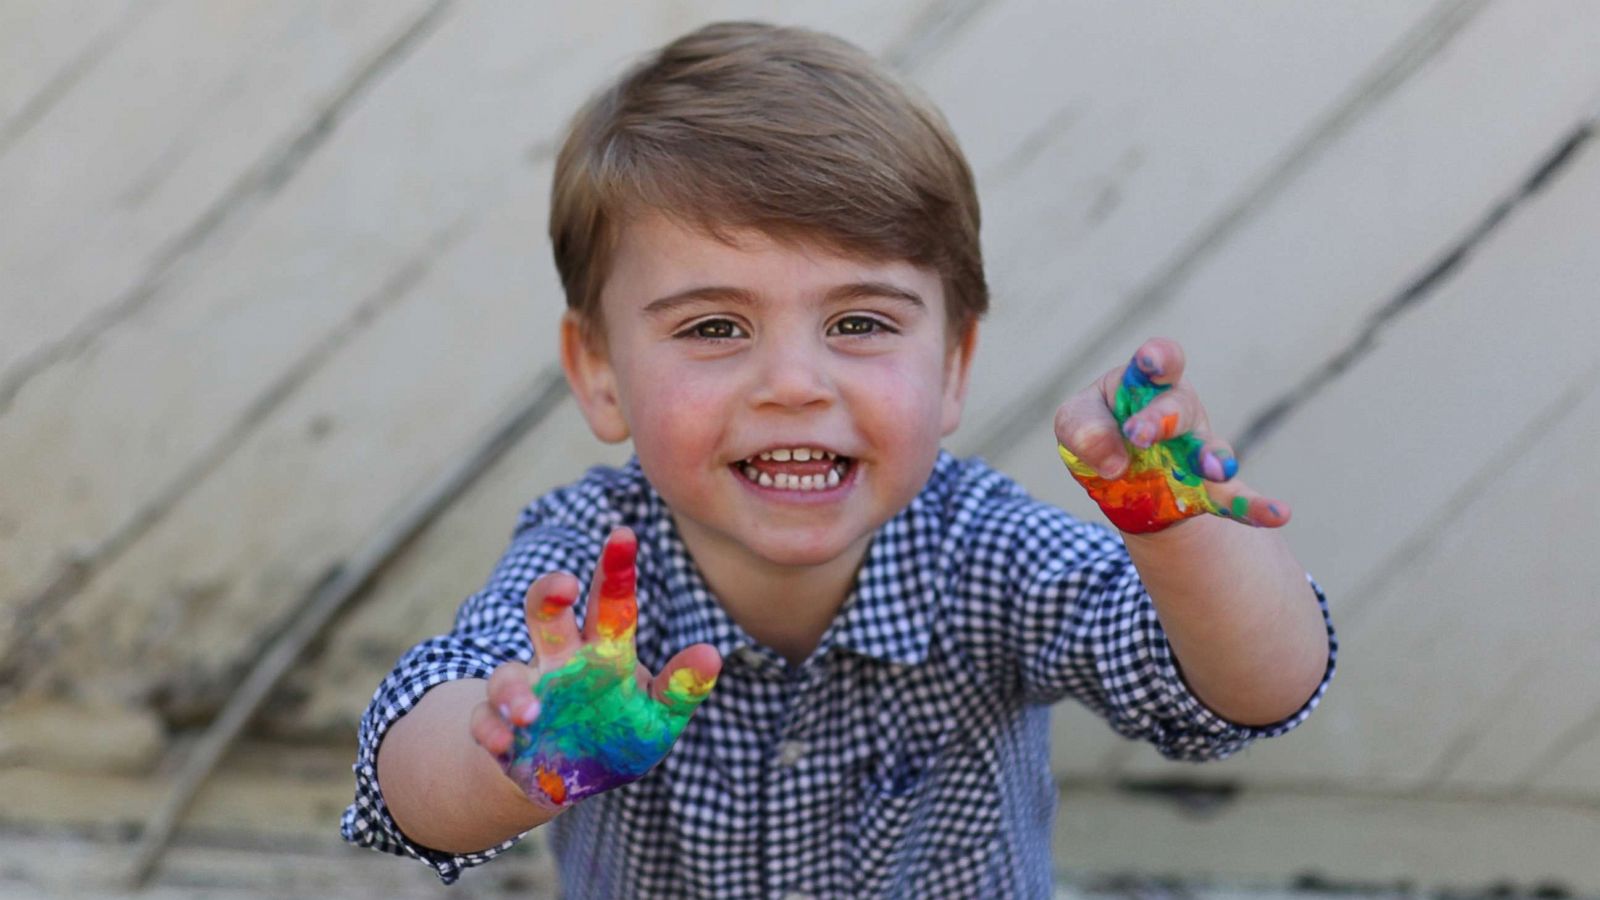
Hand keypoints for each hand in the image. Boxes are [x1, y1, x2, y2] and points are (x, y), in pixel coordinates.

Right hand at [468, 527, 720, 811]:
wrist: (572, 782)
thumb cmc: (619, 735)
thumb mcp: (659, 717)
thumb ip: (681, 687)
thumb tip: (711, 654)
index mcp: (603, 651)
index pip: (610, 603)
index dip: (615, 569)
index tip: (623, 534)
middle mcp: (560, 662)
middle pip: (547, 614)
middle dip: (550, 594)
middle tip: (565, 585)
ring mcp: (527, 693)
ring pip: (507, 674)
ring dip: (515, 691)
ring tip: (532, 712)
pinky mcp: (501, 729)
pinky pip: (485, 722)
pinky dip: (491, 729)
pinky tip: (506, 743)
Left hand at [1054, 337, 1289, 533]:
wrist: (1118, 480)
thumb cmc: (1097, 433)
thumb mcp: (1074, 424)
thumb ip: (1083, 429)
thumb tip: (1113, 460)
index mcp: (1143, 385)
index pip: (1158, 362)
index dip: (1158, 358)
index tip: (1152, 362)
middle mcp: (1177, 412)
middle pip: (1178, 407)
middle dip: (1160, 418)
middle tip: (1139, 435)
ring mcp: (1195, 451)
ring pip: (1209, 449)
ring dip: (1212, 458)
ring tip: (1215, 471)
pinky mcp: (1204, 490)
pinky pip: (1234, 499)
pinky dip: (1255, 507)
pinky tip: (1278, 513)